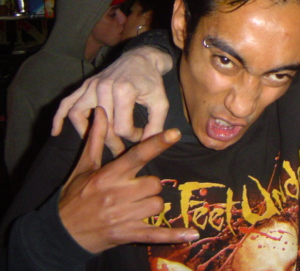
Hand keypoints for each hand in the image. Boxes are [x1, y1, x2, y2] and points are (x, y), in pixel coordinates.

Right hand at [52, 46, 172, 154]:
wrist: (142, 58)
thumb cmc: (151, 81)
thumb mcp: (160, 102)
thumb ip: (156, 125)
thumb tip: (146, 145)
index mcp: (124, 91)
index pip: (122, 127)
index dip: (132, 136)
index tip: (140, 134)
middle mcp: (104, 87)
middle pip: (102, 125)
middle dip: (112, 142)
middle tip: (119, 151)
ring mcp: (91, 85)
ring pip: (78, 115)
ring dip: (85, 132)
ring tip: (95, 144)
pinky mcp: (85, 84)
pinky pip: (67, 102)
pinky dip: (59, 117)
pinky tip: (56, 132)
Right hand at [58, 106, 198, 253]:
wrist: (61, 232)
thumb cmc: (74, 196)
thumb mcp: (83, 167)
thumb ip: (96, 139)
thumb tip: (100, 111)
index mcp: (109, 175)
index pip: (137, 155)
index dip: (157, 143)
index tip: (175, 132)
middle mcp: (118, 195)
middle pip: (154, 183)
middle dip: (149, 186)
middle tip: (135, 189)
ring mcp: (124, 216)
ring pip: (157, 205)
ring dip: (151, 205)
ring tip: (134, 206)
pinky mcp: (128, 234)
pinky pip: (156, 234)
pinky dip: (175, 235)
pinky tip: (192, 234)